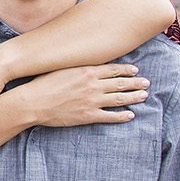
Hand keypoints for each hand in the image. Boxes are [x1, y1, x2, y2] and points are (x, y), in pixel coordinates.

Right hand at [16, 64, 148, 128]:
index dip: (126, 70)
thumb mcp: (60, 68)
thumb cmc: (42, 84)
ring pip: (120, 98)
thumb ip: (77, 66)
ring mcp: (92, 101)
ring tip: (144, 96)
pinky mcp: (89, 116)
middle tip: (146, 83)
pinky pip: (111, 116)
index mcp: (87, 71)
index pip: (113, 69)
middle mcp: (93, 85)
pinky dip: (122, 116)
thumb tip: (87, 64)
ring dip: (134, 97)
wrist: (33, 102)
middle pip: (120, 83)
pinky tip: (131, 115)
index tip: (135, 70)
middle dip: (135, 83)